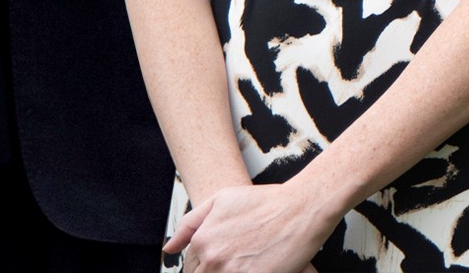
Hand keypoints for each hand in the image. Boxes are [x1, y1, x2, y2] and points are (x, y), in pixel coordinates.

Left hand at [163, 176, 350, 272]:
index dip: (200, 265)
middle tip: (231, 263)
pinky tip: (253, 268)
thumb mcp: (218, 202)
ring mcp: (234, 271)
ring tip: (242, 263)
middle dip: (210, 271)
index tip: (217, 261)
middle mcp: (214, 258)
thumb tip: (169, 249)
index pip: (190, 264)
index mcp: (203, 241)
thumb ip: (188, 226)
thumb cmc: (263, 202)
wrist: (300, 208)